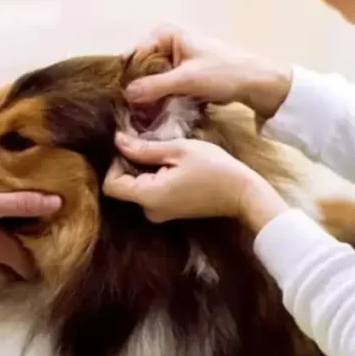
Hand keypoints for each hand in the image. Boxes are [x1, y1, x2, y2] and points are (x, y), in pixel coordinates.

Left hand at [103, 133, 283, 224]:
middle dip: (131, 164)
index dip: (116, 163)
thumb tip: (118, 141)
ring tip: (167, 154)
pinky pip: (151, 193)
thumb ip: (144, 148)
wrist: (242, 193)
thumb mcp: (178, 150)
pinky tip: (175, 166)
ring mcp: (161, 214)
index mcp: (149, 196)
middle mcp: (150, 211)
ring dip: (145, 170)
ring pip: (137, 188)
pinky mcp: (170, 212)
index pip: (111, 185)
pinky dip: (155, 178)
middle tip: (153, 146)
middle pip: (123, 187)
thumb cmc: (214, 168)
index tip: (135, 147)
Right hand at [125, 25, 292, 119]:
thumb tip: (126, 95)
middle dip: (138, 89)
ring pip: (152, 80)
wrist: (256, 83)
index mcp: (166, 33)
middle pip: (142, 68)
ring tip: (142, 116)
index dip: (128, 77)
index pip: (135, 54)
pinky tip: (156, 114)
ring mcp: (176, 59)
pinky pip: (164, 87)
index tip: (123, 100)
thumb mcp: (186, 79)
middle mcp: (168, 42)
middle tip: (132, 112)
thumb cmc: (224, 73)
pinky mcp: (184, 75)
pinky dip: (161, 99)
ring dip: (149, 97)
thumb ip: (154, 86)